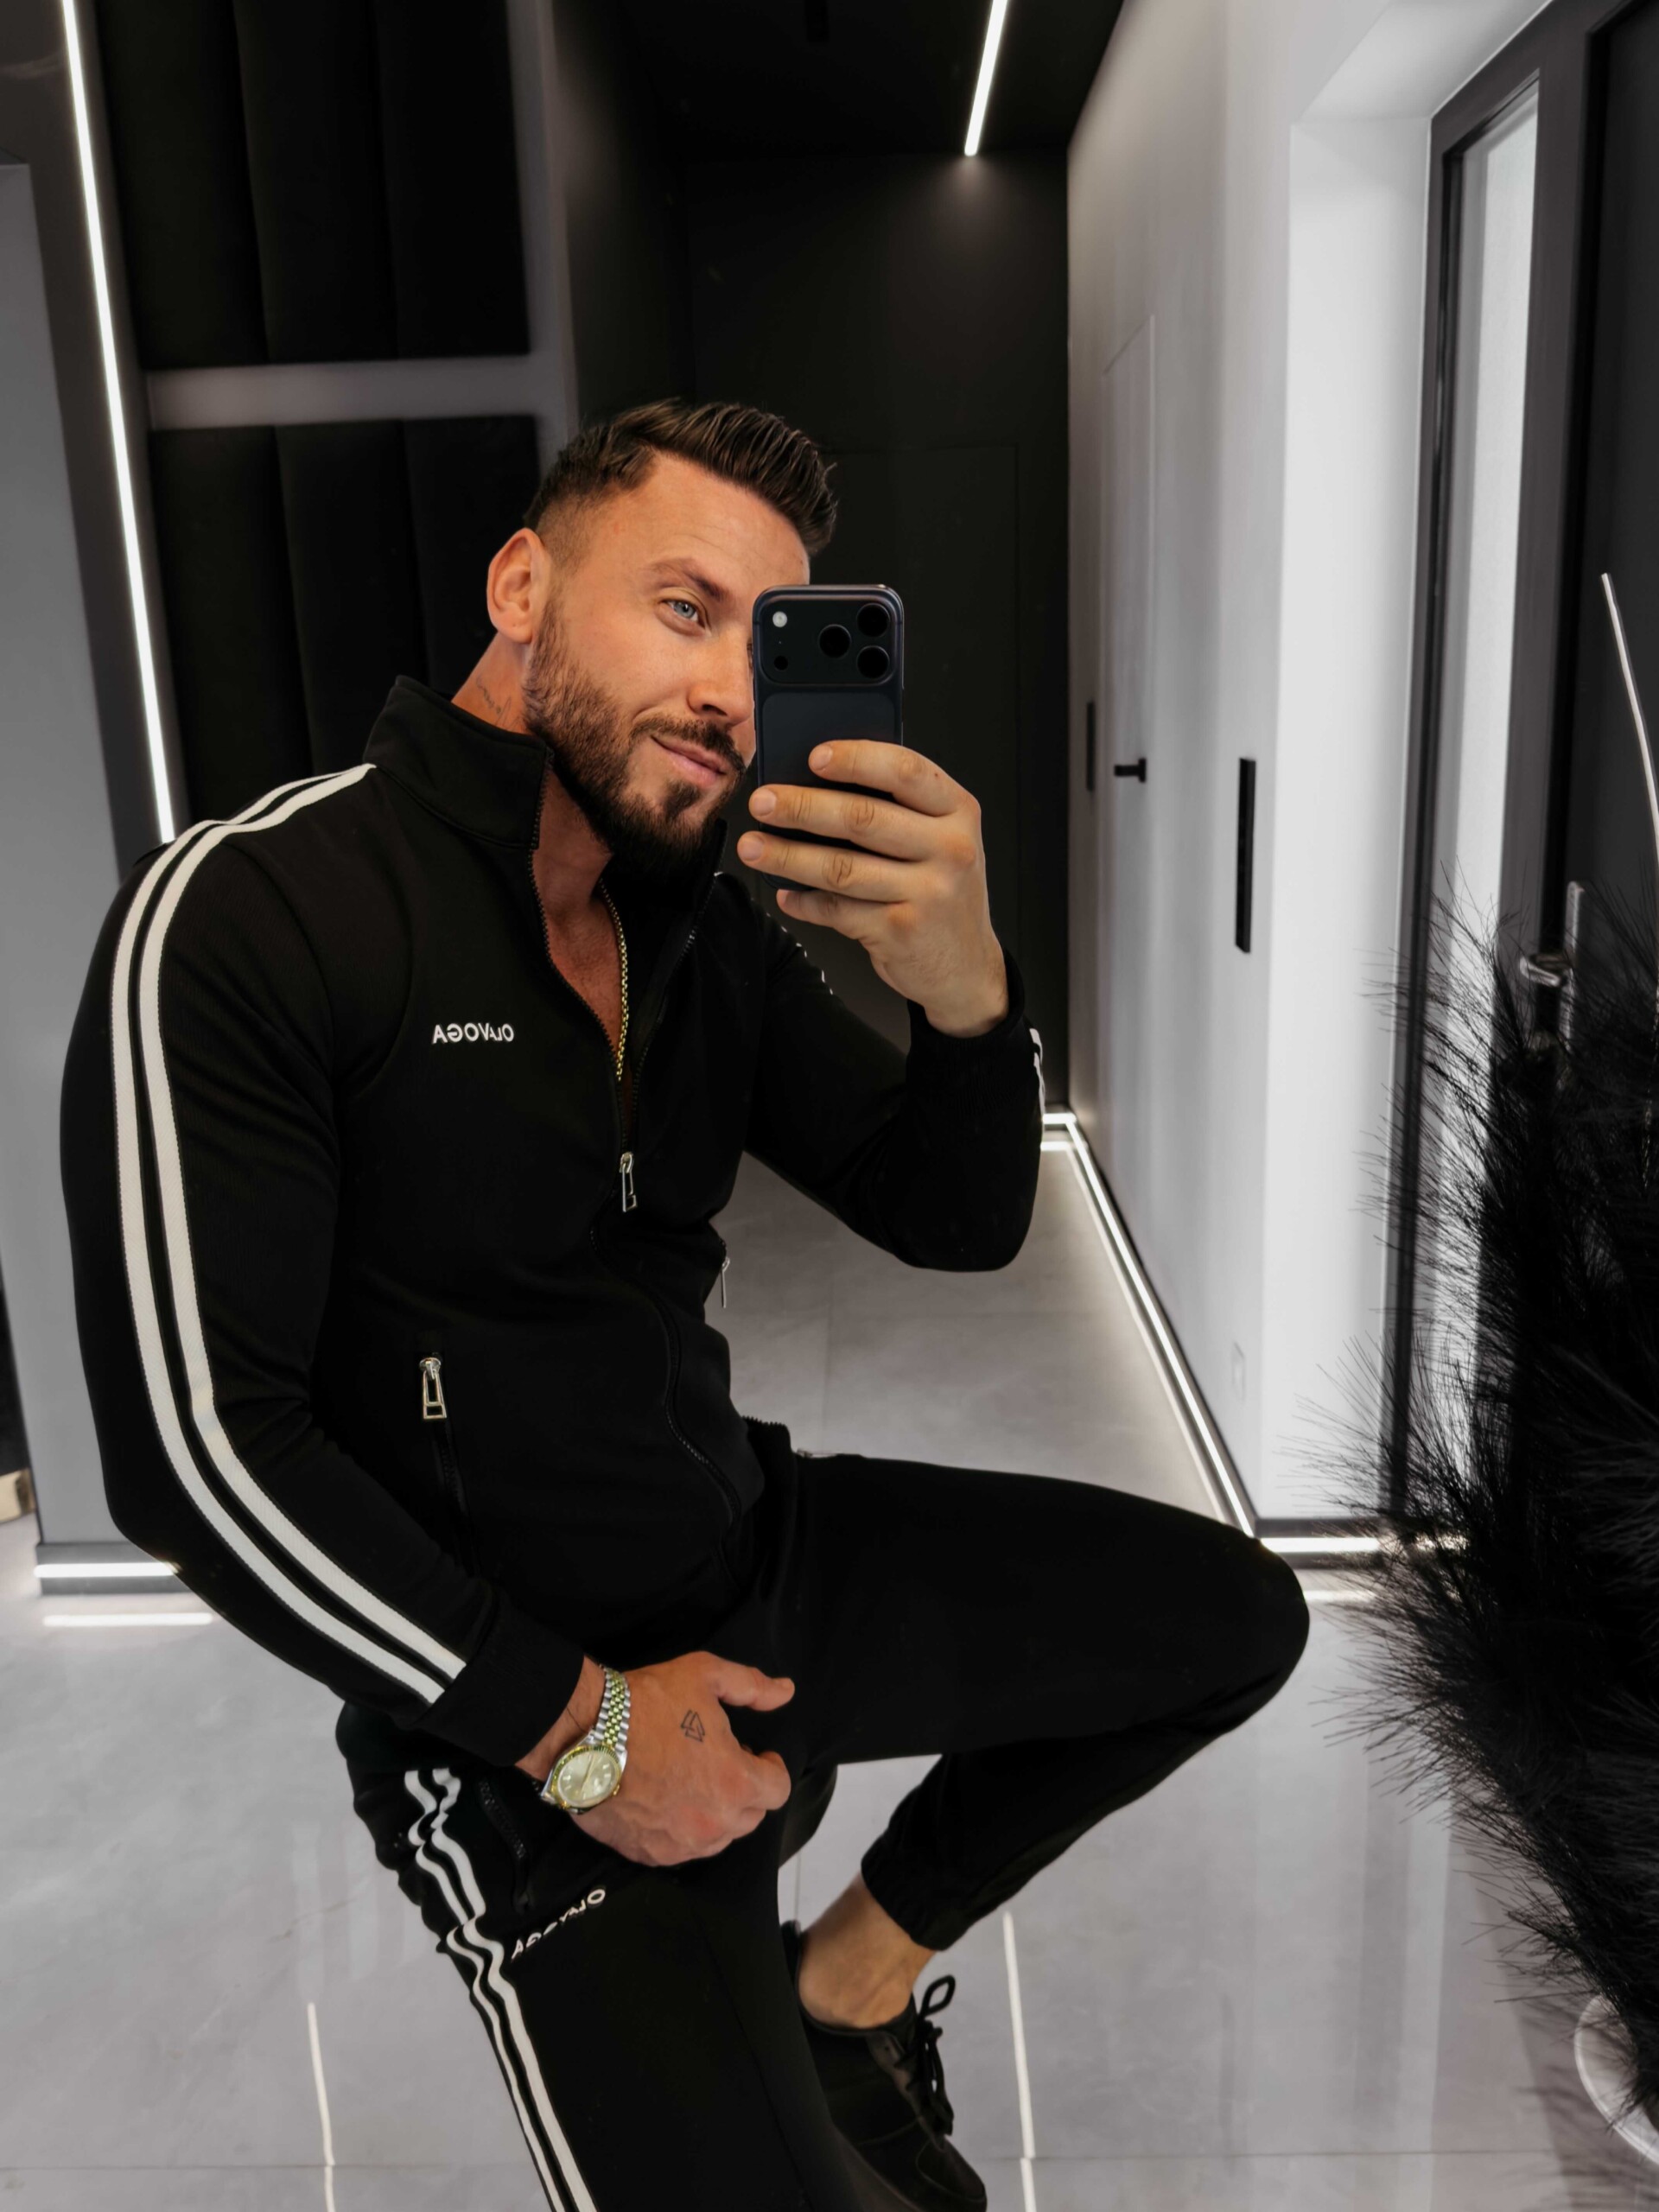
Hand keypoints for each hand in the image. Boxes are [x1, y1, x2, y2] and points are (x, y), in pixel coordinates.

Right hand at [524, 1650, 794, 1865]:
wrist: (584, 1734)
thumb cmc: (648, 1702)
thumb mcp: (705, 1676)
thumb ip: (752, 1687)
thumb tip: (786, 1692)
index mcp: (736, 1782)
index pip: (778, 1790)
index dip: (770, 1768)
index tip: (755, 1753)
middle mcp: (715, 1823)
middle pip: (751, 1816)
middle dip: (744, 1790)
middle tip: (719, 1762)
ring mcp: (682, 1844)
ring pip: (718, 1837)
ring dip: (715, 1812)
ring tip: (691, 1781)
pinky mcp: (650, 1854)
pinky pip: (683, 1848)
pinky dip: (682, 1829)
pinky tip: (665, 1800)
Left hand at [735, 742, 1009, 1037]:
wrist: (967, 966)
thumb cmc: (942, 890)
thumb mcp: (940, 840)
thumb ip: (899, 809)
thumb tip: (816, 784)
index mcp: (958, 811)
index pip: (905, 771)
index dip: (856, 759)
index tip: (813, 756)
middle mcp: (950, 849)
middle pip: (863, 818)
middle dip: (802, 807)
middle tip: (762, 802)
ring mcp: (928, 894)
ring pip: (842, 868)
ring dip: (788, 856)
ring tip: (753, 847)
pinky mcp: (901, 932)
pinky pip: (838, 910)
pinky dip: (805, 901)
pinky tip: (786, 894)